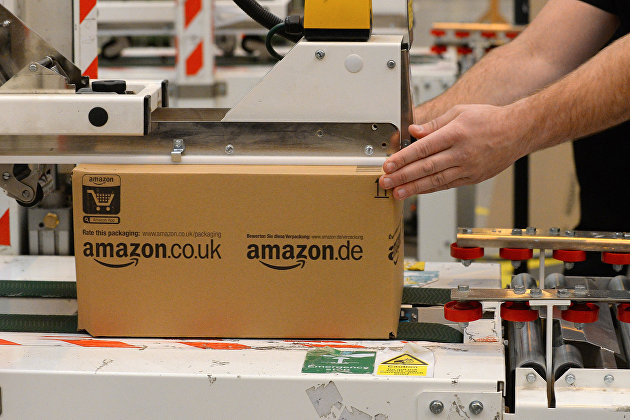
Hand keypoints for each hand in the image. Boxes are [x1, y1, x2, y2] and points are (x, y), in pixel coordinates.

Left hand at [380, 104, 529, 198]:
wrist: (518, 131)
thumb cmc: (489, 119)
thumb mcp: (460, 112)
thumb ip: (434, 124)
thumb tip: (413, 131)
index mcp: (456, 133)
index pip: (424, 148)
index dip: (404, 159)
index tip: (389, 165)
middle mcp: (461, 152)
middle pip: (426, 167)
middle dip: (403, 176)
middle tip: (385, 182)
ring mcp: (468, 167)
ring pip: (436, 180)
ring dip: (414, 188)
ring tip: (397, 193)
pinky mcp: (472, 177)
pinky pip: (447, 185)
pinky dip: (430, 189)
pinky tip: (416, 191)